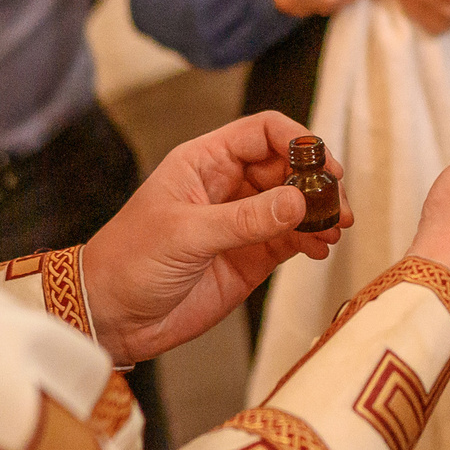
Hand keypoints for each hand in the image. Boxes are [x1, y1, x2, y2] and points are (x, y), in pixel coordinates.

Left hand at [80, 111, 351, 362]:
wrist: (111, 316)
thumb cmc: (130, 261)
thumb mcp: (186, 234)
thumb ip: (245, 219)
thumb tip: (299, 200)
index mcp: (204, 162)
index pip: (263, 132)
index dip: (297, 141)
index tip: (322, 164)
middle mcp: (228, 186)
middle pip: (287, 166)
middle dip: (317, 181)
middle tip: (337, 204)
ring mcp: (242, 222)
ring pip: (295, 203)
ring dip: (320, 212)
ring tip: (335, 229)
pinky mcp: (251, 256)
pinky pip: (292, 238)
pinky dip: (312, 240)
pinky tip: (320, 249)